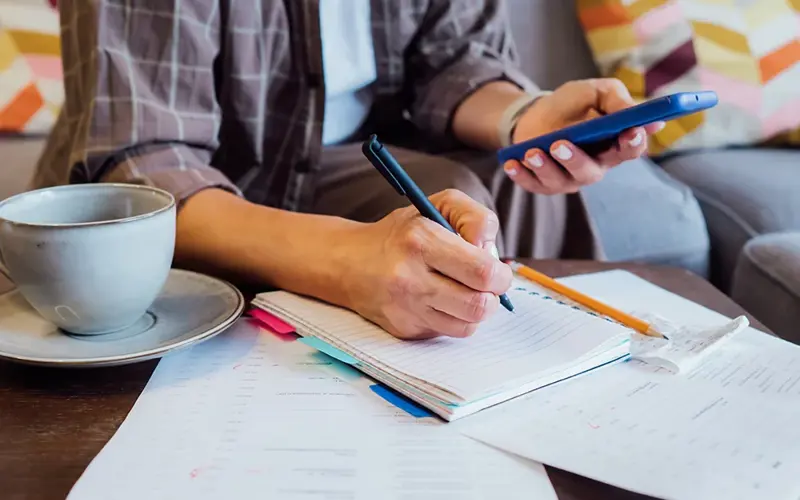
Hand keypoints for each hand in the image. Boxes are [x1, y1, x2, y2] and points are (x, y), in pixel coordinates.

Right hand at [335, 189, 512, 340]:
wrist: (349, 263)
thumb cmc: (401, 234)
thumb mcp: (438, 205)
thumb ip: (475, 218)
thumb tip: (491, 252)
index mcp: (421, 240)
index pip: (482, 271)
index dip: (500, 273)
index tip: (496, 268)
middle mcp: (410, 278)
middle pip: (479, 305)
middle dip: (494, 295)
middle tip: (487, 284)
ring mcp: (406, 309)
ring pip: (468, 325)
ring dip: (476, 309)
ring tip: (466, 292)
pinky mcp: (404, 329)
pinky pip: (448, 332)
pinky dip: (454, 319)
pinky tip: (444, 302)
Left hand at [505, 79, 664, 194]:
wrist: (536, 115)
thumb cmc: (571, 105)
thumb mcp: (594, 92)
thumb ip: (615, 99)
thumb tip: (633, 112)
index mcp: (614, 145)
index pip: (631, 149)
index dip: (633, 142)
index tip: (630, 132)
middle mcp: (594, 167)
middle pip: (590, 172)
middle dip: (575, 160)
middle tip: (559, 144)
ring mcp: (568, 179)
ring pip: (560, 181)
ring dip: (545, 167)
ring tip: (531, 151)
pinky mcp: (544, 184)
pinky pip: (533, 185)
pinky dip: (521, 175)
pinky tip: (511, 163)